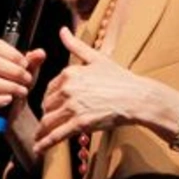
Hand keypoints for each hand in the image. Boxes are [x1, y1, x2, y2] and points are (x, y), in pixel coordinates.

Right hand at [0, 37, 44, 114]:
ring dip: (9, 86)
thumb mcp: (26, 68)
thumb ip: (33, 60)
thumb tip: (40, 53)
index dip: (12, 54)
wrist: (11, 103)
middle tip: (27, 79)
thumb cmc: (16, 79)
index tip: (25, 63)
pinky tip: (9, 99)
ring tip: (23, 91)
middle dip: (14, 72)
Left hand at [34, 27, 142, 154]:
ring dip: (42, 131)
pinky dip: (45, 143)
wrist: (138, 98)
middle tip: (50, 121)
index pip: (49, 89)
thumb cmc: (121, 78)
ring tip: (40, 137)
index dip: (51, 98)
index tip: (54, 105)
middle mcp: (68, 89)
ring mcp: (73, 107)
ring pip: (48, 121)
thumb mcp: (97, 58)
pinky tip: (39, 148)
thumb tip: (63, 30)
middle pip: (47, 106)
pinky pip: (55, 135)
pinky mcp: (80, 124)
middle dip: (48, 114)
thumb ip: (76, 46)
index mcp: (70, 73)